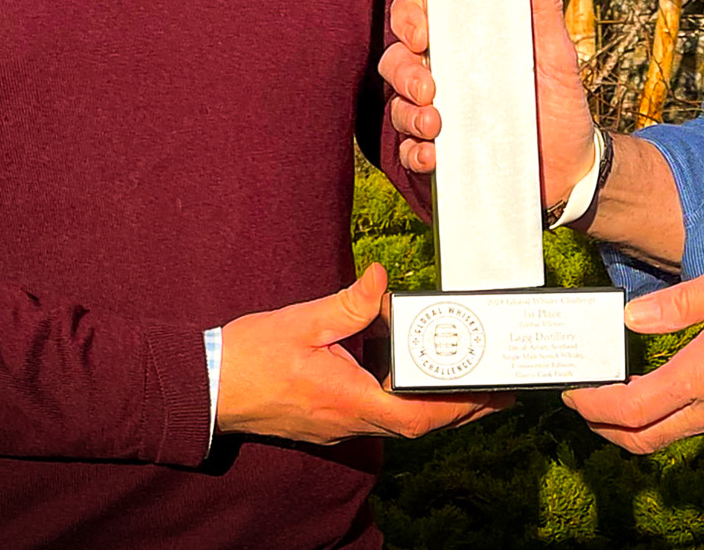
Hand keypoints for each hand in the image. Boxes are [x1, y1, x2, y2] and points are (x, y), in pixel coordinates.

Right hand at [216, 263, 507, 442]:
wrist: (206, 389)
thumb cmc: (249, 357)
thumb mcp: (302, 321)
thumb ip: (348, 304)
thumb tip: (382, 278)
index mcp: (346, 400)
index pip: (415, 416)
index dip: (457, 407)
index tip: (489, 393)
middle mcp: (348, 421)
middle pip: (418, 425)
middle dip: (461, 409)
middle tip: (497, 389)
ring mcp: (339, 425)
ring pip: (401, 422)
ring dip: (436, 405)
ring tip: (469, 378)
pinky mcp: (330, 419)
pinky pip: (380, 414)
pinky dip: (406, 399)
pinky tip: (413, 372)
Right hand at [381, 0, 596, 208]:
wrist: (573, 165)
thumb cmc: (560, 100)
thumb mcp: (556, 53)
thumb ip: (541, 5)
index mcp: (466, 42)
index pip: (418, 15)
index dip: (409, 17)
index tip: (424, 32)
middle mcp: (444, 74)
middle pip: (396, 58)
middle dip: (403, 70)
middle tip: (428, 86)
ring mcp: (438, 113)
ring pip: (397, 105)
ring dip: (408, 113)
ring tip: (435, 124)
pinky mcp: (441, 153)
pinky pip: (409, 151)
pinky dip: (415, 153)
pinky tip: (434, 156)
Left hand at [562, 251, 703, 452]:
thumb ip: (683, 300)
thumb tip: (633, 317)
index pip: (635, 409)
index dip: (594, 405)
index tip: (573, 389)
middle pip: (645, 439)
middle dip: (604, 426)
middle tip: (582, 397)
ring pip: (673, 435)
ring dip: (636, 421)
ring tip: (615, 386)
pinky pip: (700, 425)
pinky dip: (669, 414)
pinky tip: (665, 383)